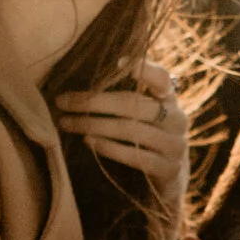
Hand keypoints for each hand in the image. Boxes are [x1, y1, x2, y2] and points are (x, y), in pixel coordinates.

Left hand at [53, 59, 186, 199]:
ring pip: (130, 130)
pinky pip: (134, 156)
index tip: (120, 61)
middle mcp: (177, 119)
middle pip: (134, 104)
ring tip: (68, 123)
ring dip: (94, 125)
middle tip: (63, 102)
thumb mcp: (145, 116)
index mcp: (170, 100)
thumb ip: (128, 97)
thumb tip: (85, 81)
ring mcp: (175, 146)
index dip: (146, 70)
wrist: (170, 179)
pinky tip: (88, 141)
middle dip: (94, 102)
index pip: (163, 79)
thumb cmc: (147, 139)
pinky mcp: (168, 169)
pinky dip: (108, 147)